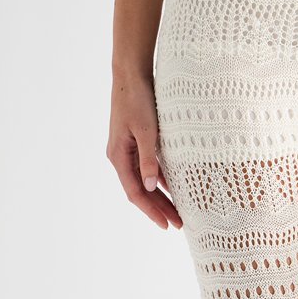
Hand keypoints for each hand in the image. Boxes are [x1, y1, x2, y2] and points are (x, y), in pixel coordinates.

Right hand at [106, 71, 182, 229]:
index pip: (135, 192)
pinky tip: (176, 190)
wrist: (132, 73)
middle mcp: (121, 156)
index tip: (166, 225)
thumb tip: (150, 187)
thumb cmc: (137, 99)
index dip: (151, 211)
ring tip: (178, 213)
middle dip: (159, 209)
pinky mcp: (138, 143)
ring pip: (146, 182)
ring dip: (161, 197)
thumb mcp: (146, 131)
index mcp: (118, 156)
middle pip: (141, 191)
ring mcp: (128, 150)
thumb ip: (148, 159)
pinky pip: (149, 168)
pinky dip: (162, 180)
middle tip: (178, 225)